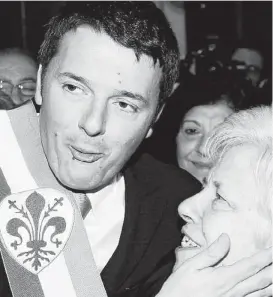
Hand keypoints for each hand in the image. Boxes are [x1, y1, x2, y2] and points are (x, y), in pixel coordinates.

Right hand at [156, 234, 271, 296]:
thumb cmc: (180, 288)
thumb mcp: (191, 266)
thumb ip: (211, 253)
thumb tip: (226, 238)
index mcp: (223, 279)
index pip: (250, 266)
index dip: (265, 257)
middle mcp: (232, 292)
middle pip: (260, 280)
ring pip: (261, 293)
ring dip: (271, 282)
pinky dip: (263, 294)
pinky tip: (266, 290)